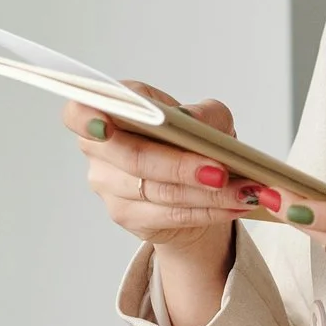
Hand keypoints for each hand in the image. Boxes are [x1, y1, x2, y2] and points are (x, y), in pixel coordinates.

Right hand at [63, 89, 283, 262]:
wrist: (193, 184)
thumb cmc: (191, 141)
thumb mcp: (207, 119)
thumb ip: (202, 114)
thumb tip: (190, 121)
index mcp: (108, 110)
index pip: (80, 113)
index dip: (89, 119)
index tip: (109, 125)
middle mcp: (99, 148)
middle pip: (134, 158)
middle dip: (181, 165)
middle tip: (220, 171)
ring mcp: (108, 185)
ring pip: (158, 191)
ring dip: (207, 194)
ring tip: (245, 190)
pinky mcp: (126, 215)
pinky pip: (169, 215)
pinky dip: (207, 211)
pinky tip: (234, 206)